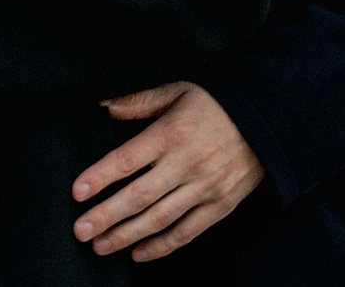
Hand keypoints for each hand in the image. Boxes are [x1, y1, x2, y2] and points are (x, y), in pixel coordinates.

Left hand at [72, 82, 264, 260]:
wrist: (267, 120)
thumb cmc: (217, 104)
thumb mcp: (178, 90)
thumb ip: (140, 101)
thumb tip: (105, 105)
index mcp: (172, 133)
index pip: (128, 159)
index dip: (100, 176)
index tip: (78, 192)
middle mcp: (186, 163)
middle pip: (139, 195)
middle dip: (107, 215)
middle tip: (81, 230)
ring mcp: (204, 188)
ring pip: (160, 218)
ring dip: (127, 235)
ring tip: (101, 246)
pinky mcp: (220, 206)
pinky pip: (187, 232)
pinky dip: (162, 246)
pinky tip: (139, 253)